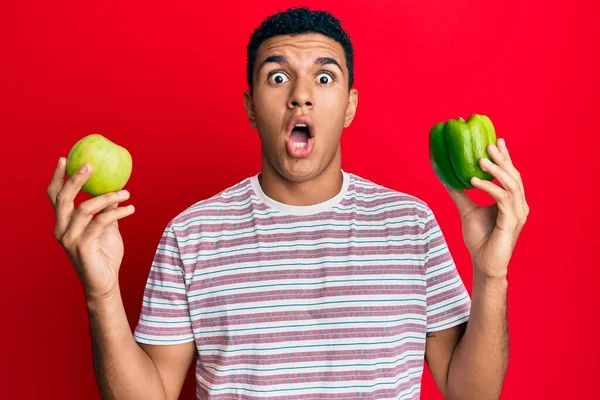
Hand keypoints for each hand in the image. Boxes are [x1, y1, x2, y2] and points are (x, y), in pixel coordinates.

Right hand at [47, 158, 134, 299]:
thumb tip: (114, 189)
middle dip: (75, 179)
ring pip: (84, 209)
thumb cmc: (105, 254)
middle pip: (63, 198)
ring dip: (108, 197)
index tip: (65, 159)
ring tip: (126, 192)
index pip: (55, 196)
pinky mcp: (82, 247)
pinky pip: (100, 222)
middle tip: (91, 166)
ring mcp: (70, 239)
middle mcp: (62, 229)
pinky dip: (117, 212)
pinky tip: (131, 208)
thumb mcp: (107, 227)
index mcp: (64, 222)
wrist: (106, 282)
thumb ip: (106, 209)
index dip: (58, 177)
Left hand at [445, 138, 528, 278]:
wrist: (484, 263)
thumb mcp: (466, 211)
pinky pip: (501, 199)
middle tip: (489, 145)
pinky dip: (488, 187)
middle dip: (502, 159)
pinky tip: (474, 181)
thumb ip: (460, 195)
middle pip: (514, 176)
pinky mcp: (512, 222)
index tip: (496, 141)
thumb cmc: (479, 239)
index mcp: (512, 201)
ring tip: (480, 159)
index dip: (505, 157)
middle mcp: (519, 205)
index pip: (510, 175)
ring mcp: (518, 213)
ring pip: (511, 185)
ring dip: (495, 170)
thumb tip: (447, 178)